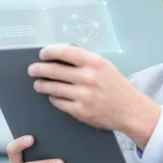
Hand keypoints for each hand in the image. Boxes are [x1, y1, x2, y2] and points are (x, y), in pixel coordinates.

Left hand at [28, 44, 159, 147]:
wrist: (130, 110)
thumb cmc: (116, 86)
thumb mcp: (104, 66)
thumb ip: (84, 60)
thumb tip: (58, 56)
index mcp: (94, 62)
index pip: (64, 52)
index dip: (49, 52)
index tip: (42, 54)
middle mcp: (88, 78)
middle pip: (53, 70)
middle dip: (39, 69)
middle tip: (32, 70)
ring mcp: (83, 96)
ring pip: (52, 87)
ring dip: (41, 85)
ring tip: (39, 84)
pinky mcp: (80, 111)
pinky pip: (58, 102)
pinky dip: (53, 98)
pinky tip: (53, 95)